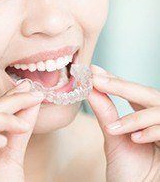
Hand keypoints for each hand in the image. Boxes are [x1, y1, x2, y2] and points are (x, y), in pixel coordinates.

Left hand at [87, 64, 159, 181]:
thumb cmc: (128, 172)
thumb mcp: (114, 138)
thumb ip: (105, 113)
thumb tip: (90, 88)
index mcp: (144, 118)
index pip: (132, 92)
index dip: (114, 80)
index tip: (94, 71)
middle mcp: (158, 121)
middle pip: (147, 94)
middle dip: (122, 86)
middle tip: (97, 80)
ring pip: (158, 109)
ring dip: (136, 117)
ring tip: (114, 129)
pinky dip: (152, 132)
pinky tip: (135, 138)